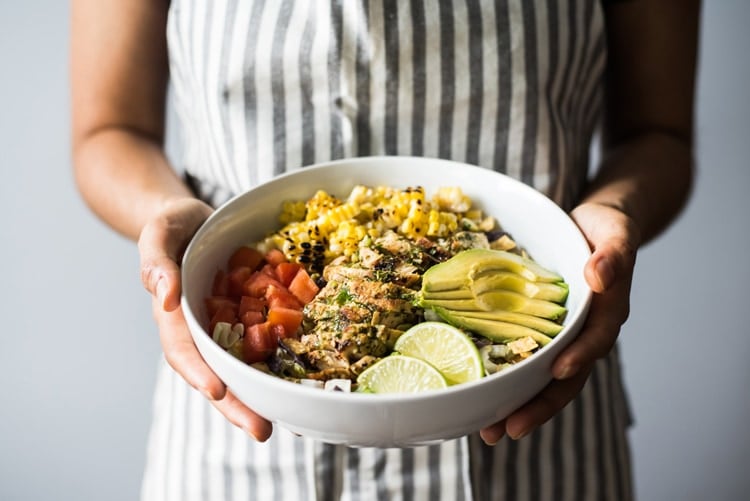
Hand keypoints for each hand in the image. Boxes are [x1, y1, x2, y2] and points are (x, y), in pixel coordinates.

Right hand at [138, 197, 272, 441]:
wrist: (197, 219)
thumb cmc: (172, 226)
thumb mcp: (158, 234)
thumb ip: (156, 263)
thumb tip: (165, 296)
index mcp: (176, 316)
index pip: (183, 351)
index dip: (199, 373)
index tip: (218, 392)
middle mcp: (203, 330)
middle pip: (217, 374)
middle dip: (238, 405)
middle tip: (262, 431)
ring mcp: (230, 328)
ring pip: (245, 368)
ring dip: (265, 396)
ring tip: (295, 423)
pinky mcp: (254, 319)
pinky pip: (269, 344)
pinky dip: (285, 366)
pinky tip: (310, 385)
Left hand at [480, 202, 639, 443]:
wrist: (595, 226)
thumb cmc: (607, 228)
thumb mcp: (615, 232)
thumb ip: (613, 254)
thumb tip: (599, 276)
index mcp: (607, 312)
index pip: (594, 341)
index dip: (578, 358)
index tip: (557, 372)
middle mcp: (584, 331)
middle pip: (566, 377)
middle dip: (538, 405)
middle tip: (507, 430)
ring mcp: (562, 336)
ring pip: (542, 378)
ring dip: (517, 404)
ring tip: (488, 430)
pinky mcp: (541, 330)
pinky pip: (524, 358)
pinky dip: (505, 378)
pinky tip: (479, 395)